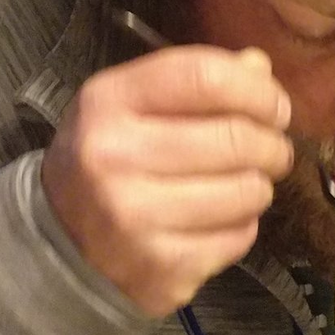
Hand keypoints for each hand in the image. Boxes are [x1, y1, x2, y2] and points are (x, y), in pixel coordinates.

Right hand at [42, 44, 292, 315]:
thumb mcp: (129, 107)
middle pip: (235, 138)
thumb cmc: (107, 162)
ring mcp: (135, 218)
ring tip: (244, 186)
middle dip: (271, 144)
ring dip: (258, 187)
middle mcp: (114, 157)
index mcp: (107, 103)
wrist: (60, 247)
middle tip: (274, 151)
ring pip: (246, 191)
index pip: (204, 78)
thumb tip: (259, 67)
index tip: (275, 107)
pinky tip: (219, 221)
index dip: (257, 91)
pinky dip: (242, 227)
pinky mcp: (161, 267)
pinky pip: (239, 237)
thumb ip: (192, 82)